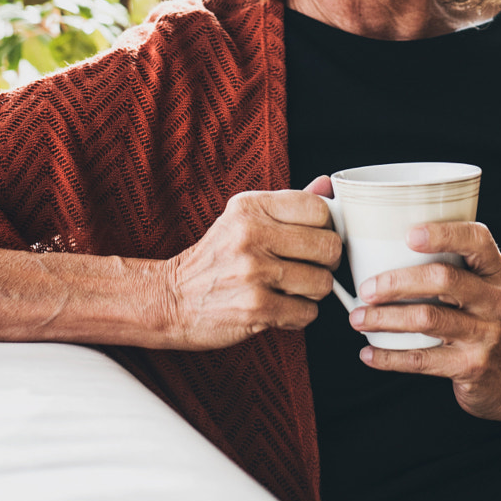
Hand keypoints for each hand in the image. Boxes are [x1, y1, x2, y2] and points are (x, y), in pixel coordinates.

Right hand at [157, 185, 340, 350]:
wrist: (171, 299)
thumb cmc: (216, 259)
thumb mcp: (244, 218)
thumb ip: (288, 204)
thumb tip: (327, 185)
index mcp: (250, 206)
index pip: (319, 208)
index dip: (325, 227)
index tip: (314, 238)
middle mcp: (251, 234)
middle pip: (328, 246)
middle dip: (325, 262)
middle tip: (307, 267)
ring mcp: (253, 272)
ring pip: (323, 283)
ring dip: (312, 292)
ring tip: (289, 289)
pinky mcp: (255, 308)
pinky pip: (307, 313)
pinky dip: (299, 315)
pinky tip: (280, 307)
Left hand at [349, 221, 500, 421]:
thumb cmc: (480, 319)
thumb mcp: (479, 288)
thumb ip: (449, 266)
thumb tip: (381, 246)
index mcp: (495, 271)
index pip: (477, 240)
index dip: (444, 234)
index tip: (408, 235)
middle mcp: (495, 299)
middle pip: (444, 279)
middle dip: (397, 282)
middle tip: (366, 289)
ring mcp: (485, 334)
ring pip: (428, 319)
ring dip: (385, 319)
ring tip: (357, 319)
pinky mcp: (471, 366)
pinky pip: (422, 360)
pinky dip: (389, 357)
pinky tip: (368, 353)